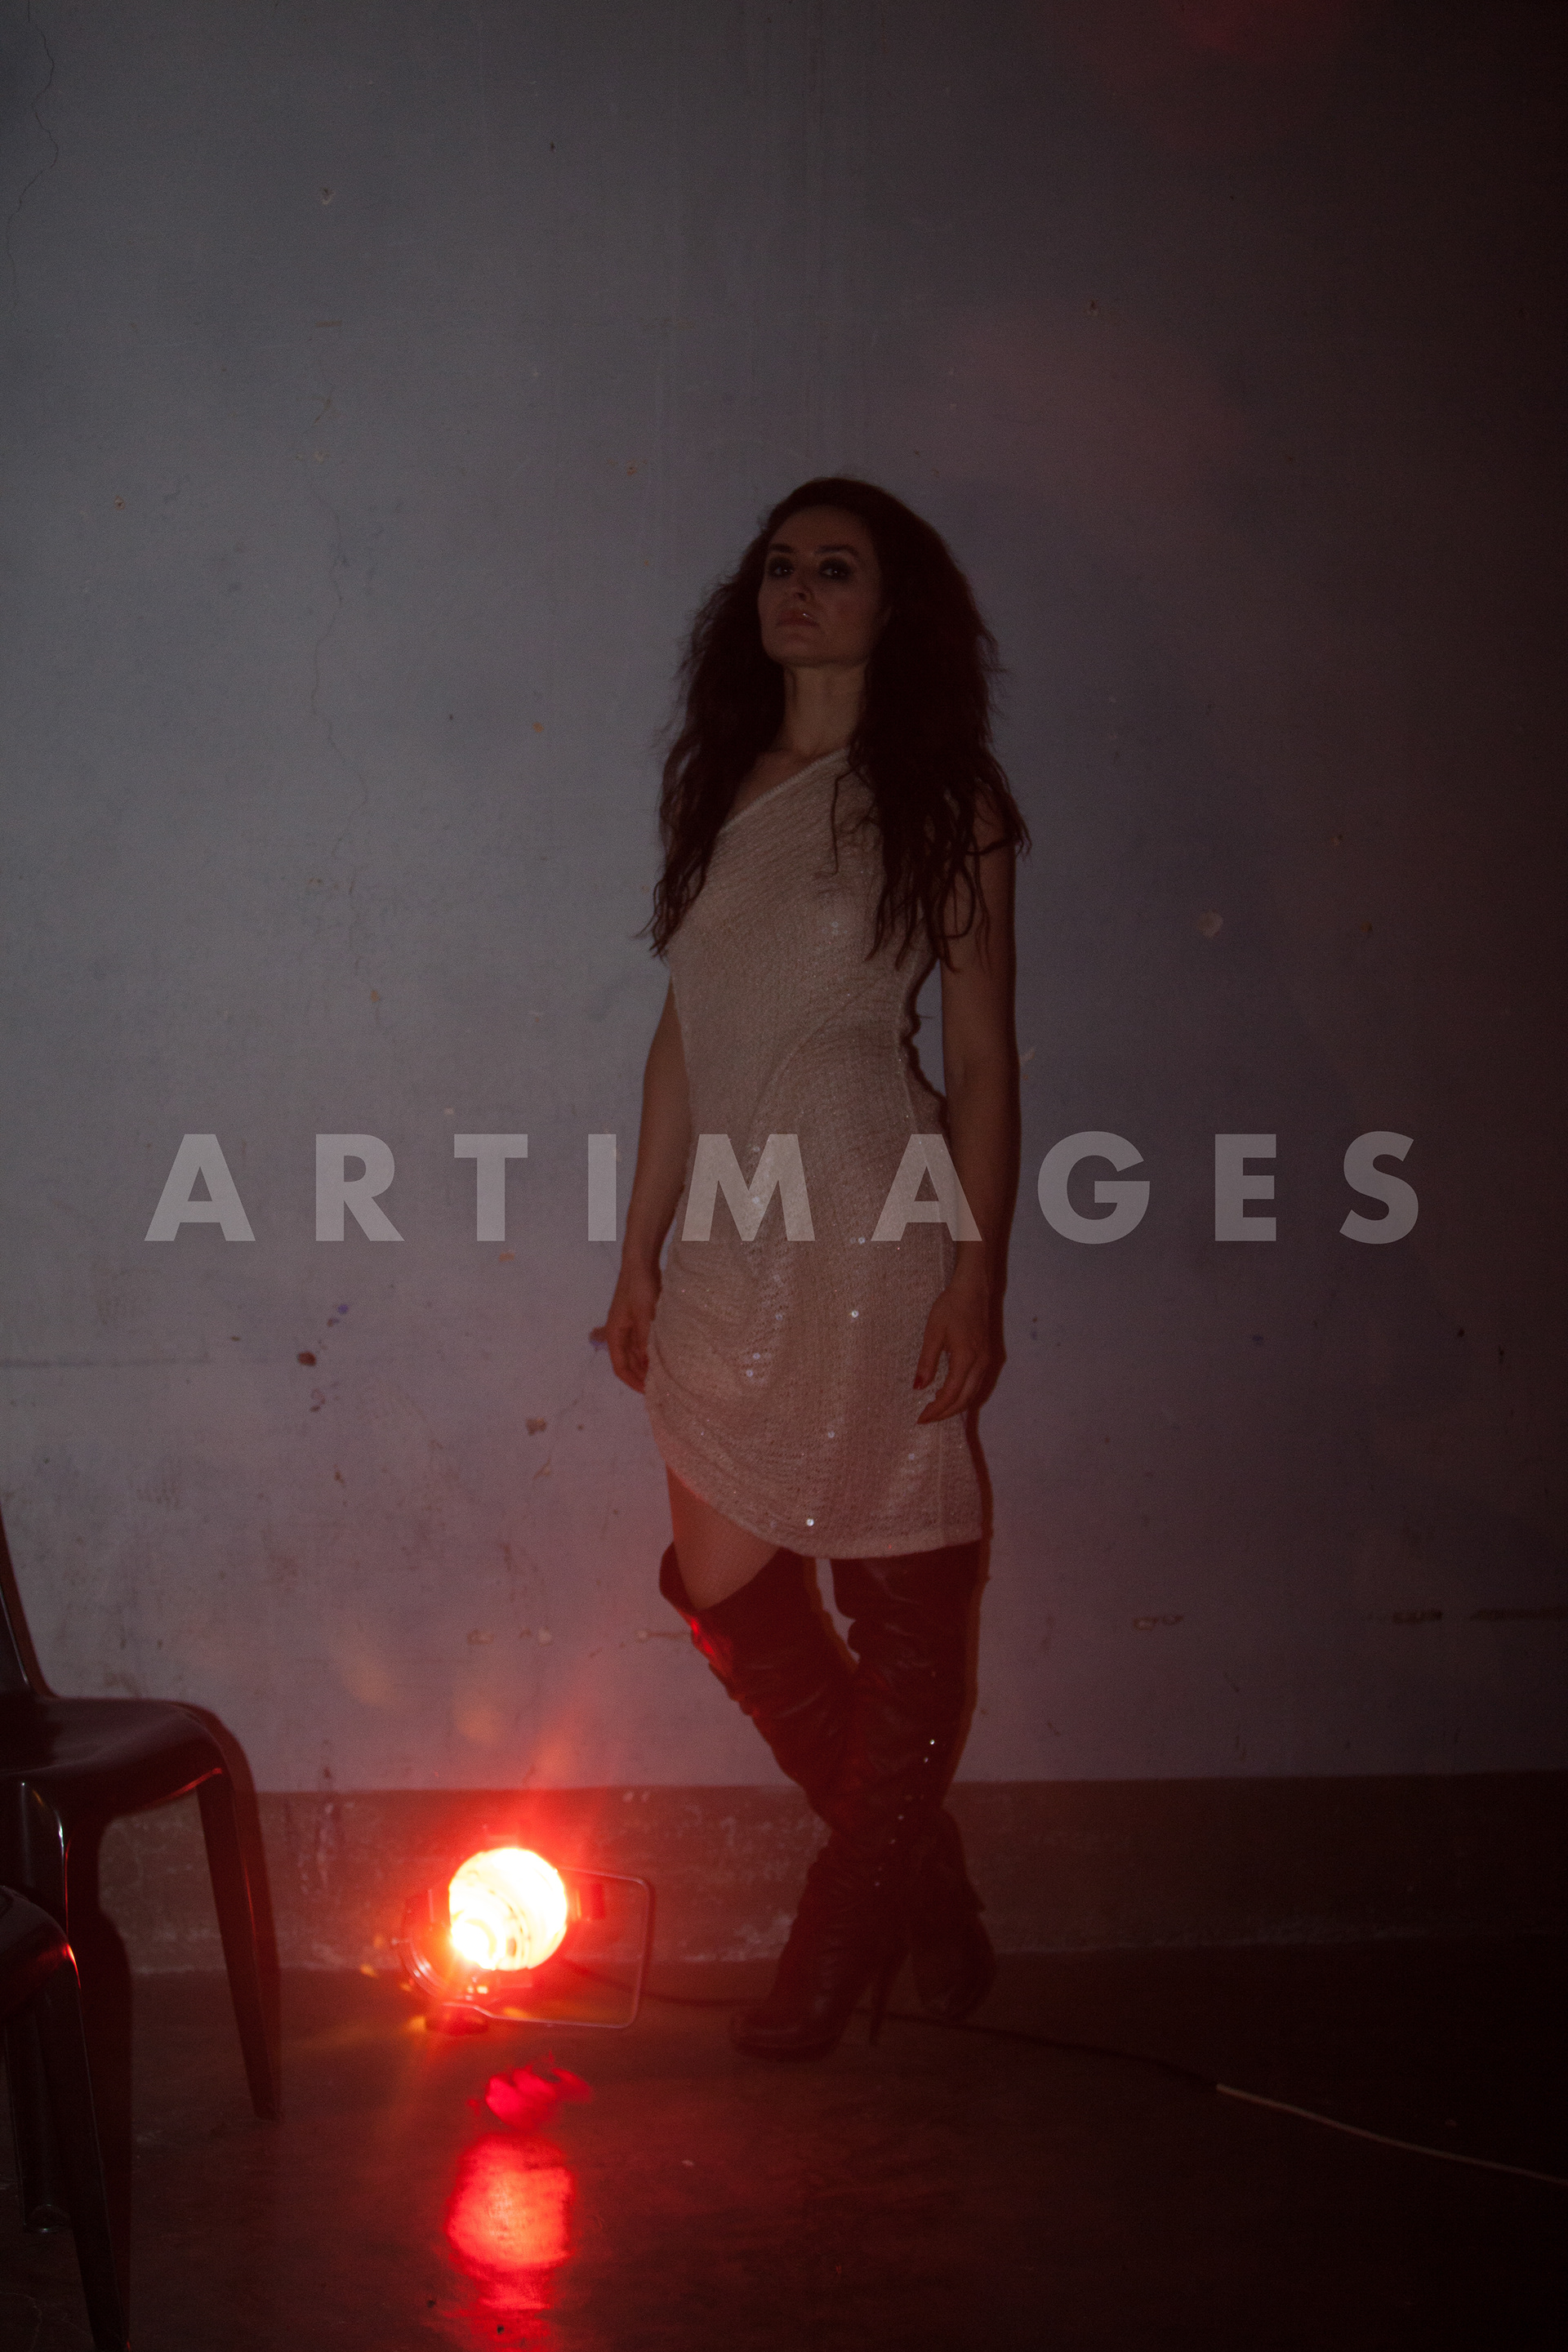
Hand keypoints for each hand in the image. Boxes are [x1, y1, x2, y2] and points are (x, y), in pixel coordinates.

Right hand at [602, 1261, 660, 1392]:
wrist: (641, 1263)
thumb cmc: (640, 1290)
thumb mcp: (645, 1317)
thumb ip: (646, 1342)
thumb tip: (650, 1366)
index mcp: (614, 1335)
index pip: (620, 1367)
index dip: (633, 1382)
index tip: (648, 1393)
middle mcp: (619, 1333)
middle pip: (628, 1362)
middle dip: (641, 1376)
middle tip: (660, 1387)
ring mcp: (629, 1326)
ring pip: (636, 1353)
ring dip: (647, 1365)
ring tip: (664, 1376)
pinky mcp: (639, 1319)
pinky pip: (643, 1342)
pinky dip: (651, 1352)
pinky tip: (664, 1356)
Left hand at [913, 1280, 998, 1422]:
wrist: (973, 1290)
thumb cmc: (950, 1308)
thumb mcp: (933, 1333)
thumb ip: (926, 1362)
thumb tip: (918, 1387)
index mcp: (966, 1359)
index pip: (951, 1394)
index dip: (936, 1409)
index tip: (921, 1418)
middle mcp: (980, 1364)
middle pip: (965, 1399)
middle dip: (946, 1413)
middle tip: (927, 1418)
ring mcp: (986, 1361)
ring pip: (973, 1393)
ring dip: (956, 1405)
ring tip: (936, 1409)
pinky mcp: (987, 1357)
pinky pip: (977, 1384)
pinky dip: (964, 1395)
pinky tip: (951, 1393)